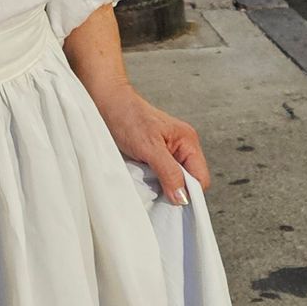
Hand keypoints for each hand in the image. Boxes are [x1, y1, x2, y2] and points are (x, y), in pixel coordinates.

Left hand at [101, 90, 211, 205]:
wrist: (105, 103)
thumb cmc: (127, 117)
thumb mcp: (150, 147)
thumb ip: (169, 172)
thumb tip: (183, 198)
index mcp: (188, 142)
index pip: (200, 178)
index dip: (189, 193)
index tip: (172, 201)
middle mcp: (182, 147)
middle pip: (188, 182)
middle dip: (173, 189)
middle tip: (155, 188)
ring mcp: (168, 152)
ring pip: (173, 181)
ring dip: (161, 185)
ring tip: (145, 178)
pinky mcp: (155, 156)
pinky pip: (160, 176)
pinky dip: (151, 180)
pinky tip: (141, 176)